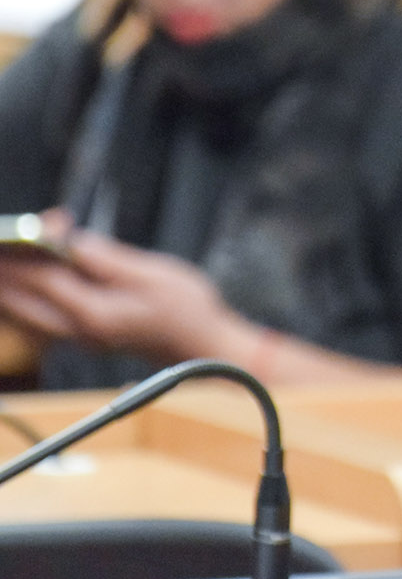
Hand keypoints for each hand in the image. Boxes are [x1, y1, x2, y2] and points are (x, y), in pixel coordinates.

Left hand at [0, 224, 246, 362]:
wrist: (205, 345)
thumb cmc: (189, 310)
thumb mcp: (155, 274)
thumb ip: (109, 259)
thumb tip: (74, 243)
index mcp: (96, 313)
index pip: (45, 279)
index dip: (27, 252)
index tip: (14, 233)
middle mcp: (81, 331)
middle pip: (23, 302)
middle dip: (8, 274)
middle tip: (2, 249)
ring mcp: (82, 337)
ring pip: (26, 315)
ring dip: (12, 290)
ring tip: (6, 262)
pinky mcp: (87, 335)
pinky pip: (40, 321)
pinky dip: (27, 301)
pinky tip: (26, 287)